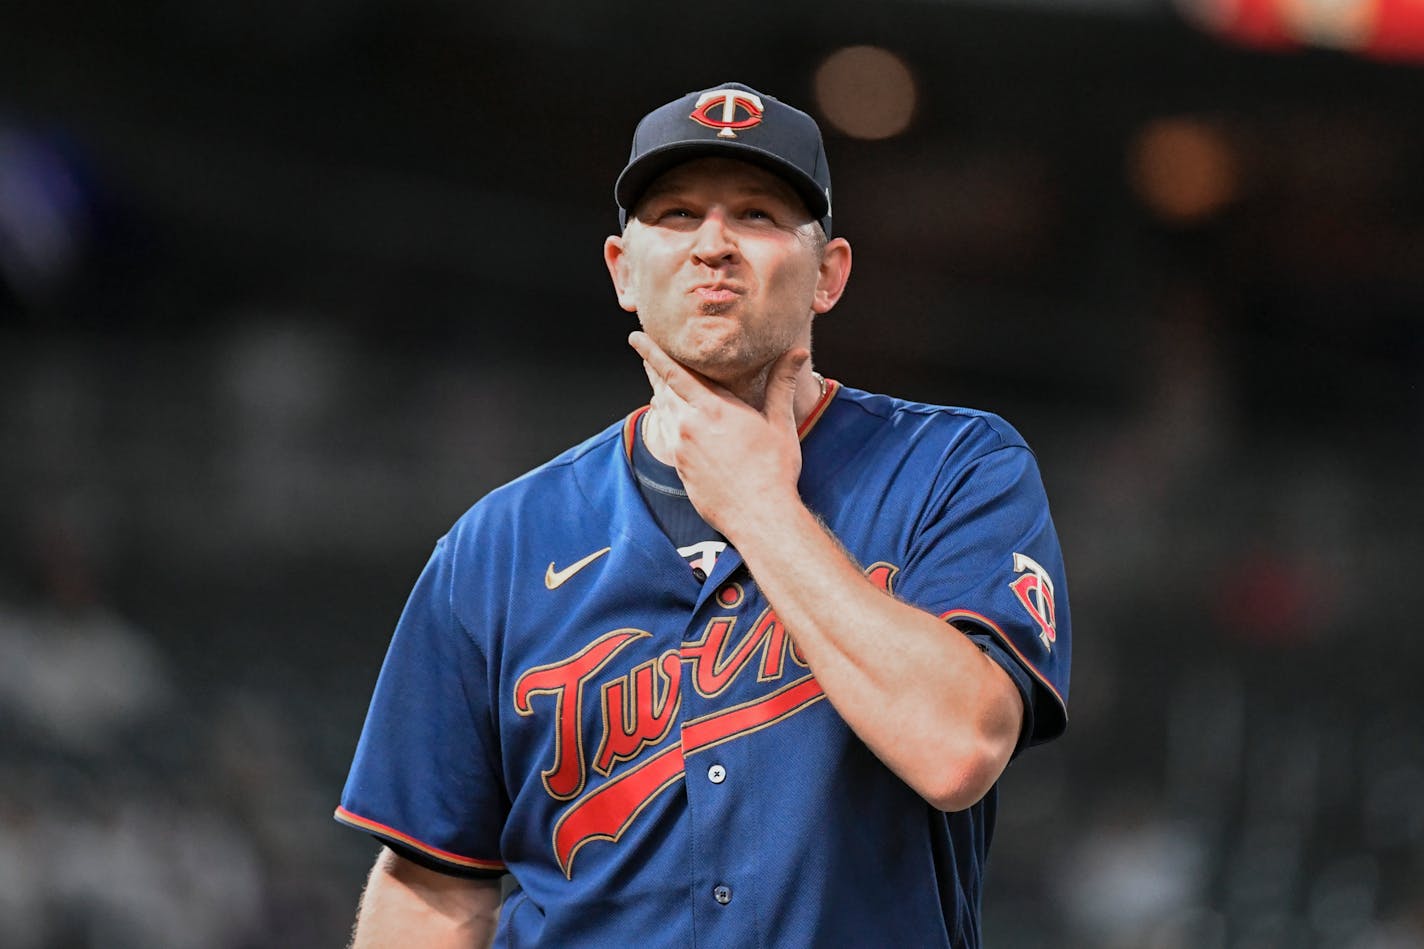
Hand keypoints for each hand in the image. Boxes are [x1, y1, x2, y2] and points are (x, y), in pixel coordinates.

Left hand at [629, 331, 808, 539]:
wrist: (759, 516)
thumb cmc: (774, 470)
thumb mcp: (780, 423)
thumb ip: (781, 383)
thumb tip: (797, 352)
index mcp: (713, 409)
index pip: (674, 372)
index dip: (652, 353)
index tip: (636, 337)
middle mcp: (690, 426)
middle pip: (662, 389)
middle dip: (652, 369)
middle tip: (643, 352)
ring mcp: (681, 449)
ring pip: (663, 412)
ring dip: (660, 394)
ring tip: (658, 383)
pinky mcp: (680, 468)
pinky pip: (668, 436)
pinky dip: (667, 421)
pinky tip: (674, 420)